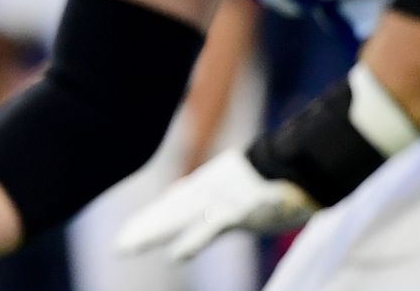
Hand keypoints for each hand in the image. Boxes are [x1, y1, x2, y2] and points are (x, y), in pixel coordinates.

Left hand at [116, 149, 316, 260]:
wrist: (299, 164)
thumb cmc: (274, 175)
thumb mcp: (235, 183)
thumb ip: (208, 193)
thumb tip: (182, 193)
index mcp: (208, 187)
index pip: (172, 207)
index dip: (151, 222)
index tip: (128, 236)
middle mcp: (209, 192)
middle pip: (170, 214)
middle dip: (145, 230)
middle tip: (120, 247)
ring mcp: (222, 202)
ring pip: (180, 220)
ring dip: (154, 234)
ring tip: (129, 247)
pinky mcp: (238, 212)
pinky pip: (210, 228)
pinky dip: (192, 241)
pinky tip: (176, 255)